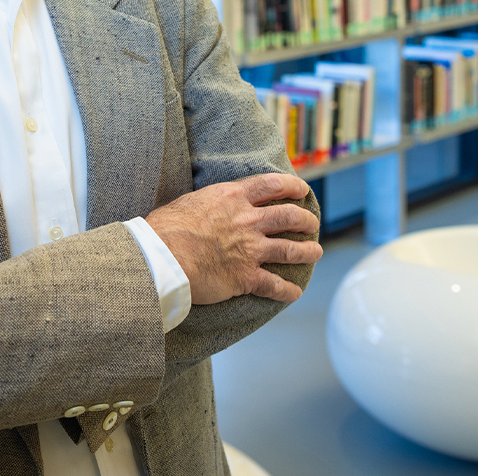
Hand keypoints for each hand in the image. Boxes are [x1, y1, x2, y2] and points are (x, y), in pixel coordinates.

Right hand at [145, 173, 321, 304]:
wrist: (162, 256)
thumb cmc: (165, 228)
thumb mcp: (190, 201)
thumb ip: (209, 203)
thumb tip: (206, 205)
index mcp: (233, 197)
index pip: (272, 185)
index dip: (292, 187)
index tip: (303, 190)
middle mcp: (248, 221)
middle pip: (289, 217)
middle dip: (306, 221)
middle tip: (312, 224)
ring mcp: (251, 249)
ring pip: (291, 249)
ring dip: (308, 251)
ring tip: (316, 252)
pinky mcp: (247, 277)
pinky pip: (275, 285)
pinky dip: (288, 290)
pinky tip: (296, 292)